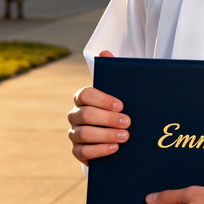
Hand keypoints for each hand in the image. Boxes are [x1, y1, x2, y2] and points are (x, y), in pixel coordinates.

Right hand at [67, 50, 129, 164]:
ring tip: (125, 137)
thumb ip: (113, 72)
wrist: (119, 135)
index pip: (85, 94)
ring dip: (106, 135)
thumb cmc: (119, 109)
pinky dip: (100, 150)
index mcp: (83, 98)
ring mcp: (74, 133)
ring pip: (84, 133)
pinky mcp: (77, 151)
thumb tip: (105, 52)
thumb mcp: (121, 92)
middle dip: (108, 119)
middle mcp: (75, 115)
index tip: (121, 105)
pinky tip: (115, 148)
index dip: (103, 99)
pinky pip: (82, 152)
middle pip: (86, 115)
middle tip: (128, 123)